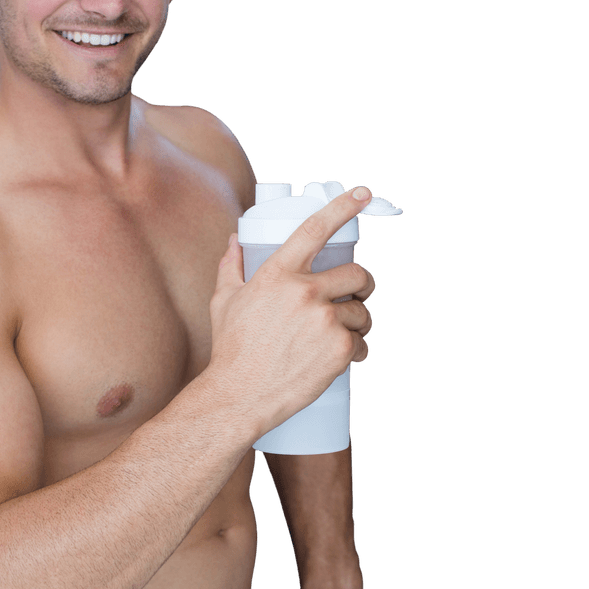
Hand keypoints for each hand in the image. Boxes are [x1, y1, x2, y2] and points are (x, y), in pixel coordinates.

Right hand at [208, 187, 376, 438]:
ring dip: (359, 322)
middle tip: (358, 295)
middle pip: (356, 274)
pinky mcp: (339, 348)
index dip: (343, 207)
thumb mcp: (224, 301)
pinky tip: (345, 358)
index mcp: (278, 274)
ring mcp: (324, 320)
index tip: (363, 194)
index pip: (316, 229)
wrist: (239, 395)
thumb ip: (231, 266)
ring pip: (362, 312)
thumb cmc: (230, 349)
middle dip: (363, 285)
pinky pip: (363, 343)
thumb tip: (235, 240)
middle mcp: (304, 292)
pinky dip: (358, 351)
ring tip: (342, 335)